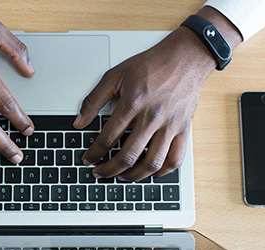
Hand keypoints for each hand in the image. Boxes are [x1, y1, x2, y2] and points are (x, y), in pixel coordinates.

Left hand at [73, 27, 216, 181]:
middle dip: (108, 170)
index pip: (107, 138)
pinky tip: (150, 172)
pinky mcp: (184, 129)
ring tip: (122, 176)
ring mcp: (170, 125)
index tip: (87, 159)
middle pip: (127, 156)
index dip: (94, 153)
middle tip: (99, 173)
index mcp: (133, 104)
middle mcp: (152, 117)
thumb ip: (93, 100)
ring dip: (133, 176)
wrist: (185, 58)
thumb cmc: (150, 65)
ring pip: (152, 163)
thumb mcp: (115, 76)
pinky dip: (162, 171)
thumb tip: (79, 122)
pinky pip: (175, 159)